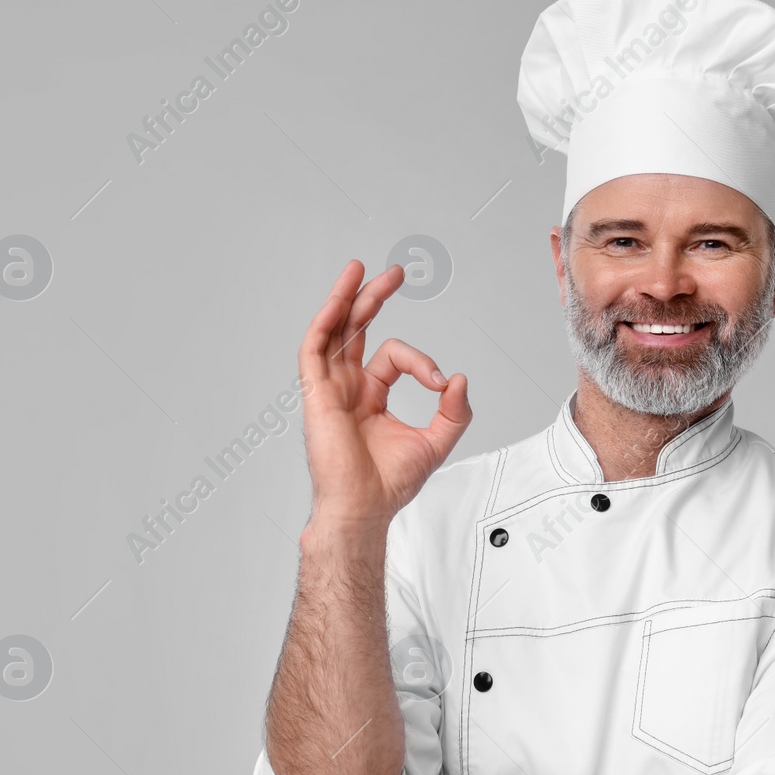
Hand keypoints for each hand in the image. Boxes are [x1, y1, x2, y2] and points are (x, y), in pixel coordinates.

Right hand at [298, 260, 470, 527]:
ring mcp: (329, 389)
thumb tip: (460, 379)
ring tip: (359, 268)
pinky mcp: (316, 394)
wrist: (365, 506)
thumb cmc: (391, 483)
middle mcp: (347, 388)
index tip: (440, 383)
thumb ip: (454, 411)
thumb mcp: (437, 441)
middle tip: (394, 272)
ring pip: (333, 331)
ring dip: (345, 298)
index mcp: (371, 397)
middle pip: (356, 331)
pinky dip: (325, 322)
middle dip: (373, 299)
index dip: (421, 362)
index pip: (393, 358)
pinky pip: (314, 349)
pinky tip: (339, 300)